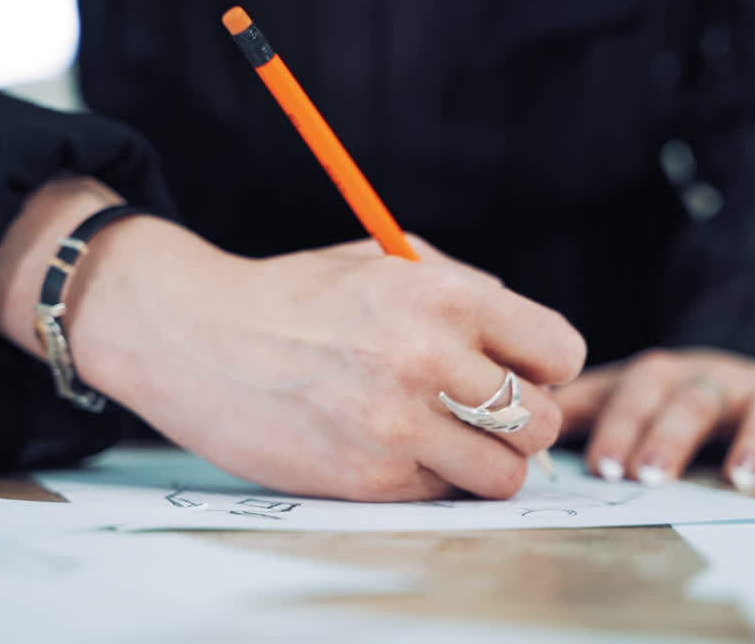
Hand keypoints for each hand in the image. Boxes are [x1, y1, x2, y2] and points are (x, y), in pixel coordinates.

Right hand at [70, 225, 586, 500]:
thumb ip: (466, 291)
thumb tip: (531, 348)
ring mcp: (397, 426)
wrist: (194, 336)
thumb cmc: (296, 295)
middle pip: (542, 421)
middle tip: (483, 410)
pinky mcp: (366, 479)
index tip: (518, 368)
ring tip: (446, 436)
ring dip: (486, 461)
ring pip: (505, 474)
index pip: (560, 351)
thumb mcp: (385, 260)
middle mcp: (427, 360)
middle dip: (522, 419)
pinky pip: (443, 495)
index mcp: (442, 296)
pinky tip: (391, 446)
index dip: (546, 365)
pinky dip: (431, 478)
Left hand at [553, 348, 754, 489]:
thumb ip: (576, 412)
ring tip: (744, 480)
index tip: (602, 466)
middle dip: (667, 436)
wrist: (721, 364)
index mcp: (659, 370)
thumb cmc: (657, 393)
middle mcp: (710, 375)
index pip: (633, 391)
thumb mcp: (616, 394)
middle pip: (689, 400)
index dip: (618, 426)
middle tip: (648, 476)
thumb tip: (518, 441)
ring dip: (753, 445)